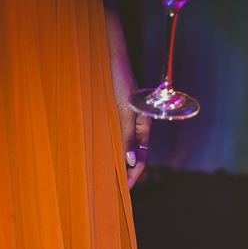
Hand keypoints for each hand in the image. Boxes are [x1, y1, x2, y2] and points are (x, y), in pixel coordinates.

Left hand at [113, 53, 150, 188]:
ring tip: (109, 174)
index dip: (134, 175)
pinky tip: (103, 152)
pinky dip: (113, 147)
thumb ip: (128, 136)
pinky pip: (117, 135)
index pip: (142, 158)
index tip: (126, 189)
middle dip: (128, 172)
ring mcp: (128, 119)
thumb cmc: (120, 82)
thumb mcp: (124, 111)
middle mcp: (138, 125)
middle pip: (135, 155)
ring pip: (126, 146)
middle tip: (116, 188)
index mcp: (144, 126)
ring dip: (119, 161)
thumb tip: (131, 161)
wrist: (112, 59)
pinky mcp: (118, 113)